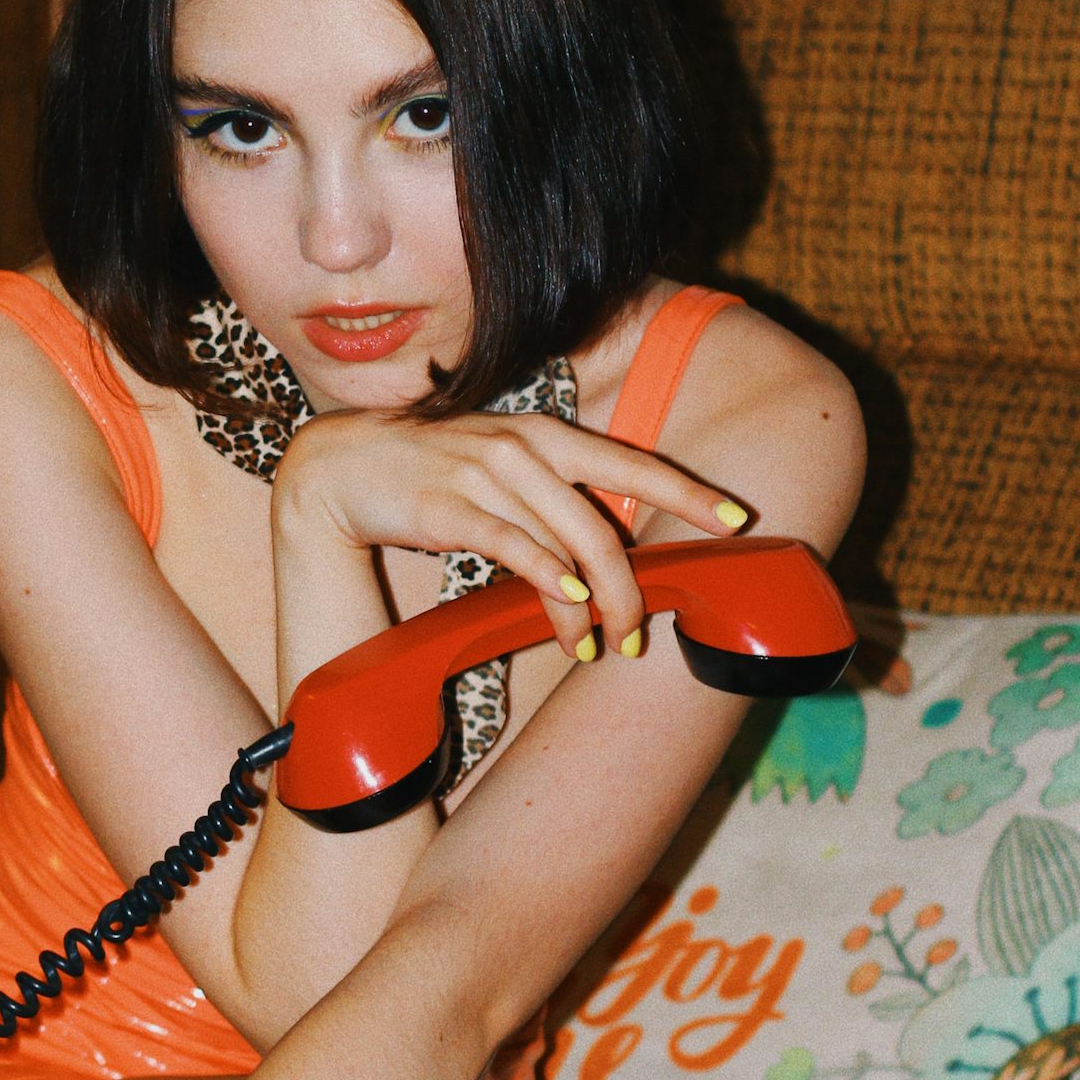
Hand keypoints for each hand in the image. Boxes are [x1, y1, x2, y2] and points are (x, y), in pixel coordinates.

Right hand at [274, 407, 748, 656]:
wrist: (341, 465)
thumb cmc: (430, 473)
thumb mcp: (500, 470)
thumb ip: (553, 498)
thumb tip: (605, 551)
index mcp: (546, 436)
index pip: (634, 463)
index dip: (690, 492)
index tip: (738, 520)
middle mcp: (524, 448)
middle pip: (605, 524)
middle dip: (632, 587)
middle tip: (639, 634)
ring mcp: (487, 474)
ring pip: (566, 545)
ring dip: (590, 606)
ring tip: (599, 644)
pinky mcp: (450, 507)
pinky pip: (513, 546)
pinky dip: (547, 579)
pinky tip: (569, 607)